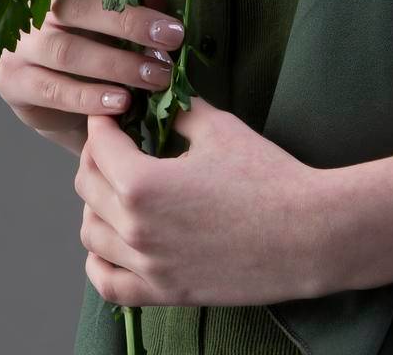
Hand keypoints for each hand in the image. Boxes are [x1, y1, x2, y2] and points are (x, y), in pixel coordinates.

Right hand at [0, 0, 182, 157]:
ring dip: (119, 65)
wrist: (60, 106)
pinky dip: (90, 96)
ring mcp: (21, 43)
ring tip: (157, 76)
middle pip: (78, 4)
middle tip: (172, 37)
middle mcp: (35, 5)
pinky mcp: (13, 81)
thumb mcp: (122, 20)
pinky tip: (121, 102)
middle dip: (130, 20)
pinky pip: (53, 89)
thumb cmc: (98, 47)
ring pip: (67, 50)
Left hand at [76, 95, 327, 307]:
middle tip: (116, 141)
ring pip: (89, 234)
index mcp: (142, 183)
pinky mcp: (163, 293)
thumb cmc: (267, 177)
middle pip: (87, 186)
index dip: (103, 121)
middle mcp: (134, 228)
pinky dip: (99, 260)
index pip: (99, 146)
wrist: (305, 234)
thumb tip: (161, 98)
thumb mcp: (220, 128)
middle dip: (96, 156)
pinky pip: (106, 283)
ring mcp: (146, 266)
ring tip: (117, 187)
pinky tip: (114, 240)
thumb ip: (181, 111)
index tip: (113, 112)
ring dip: (95, 204)